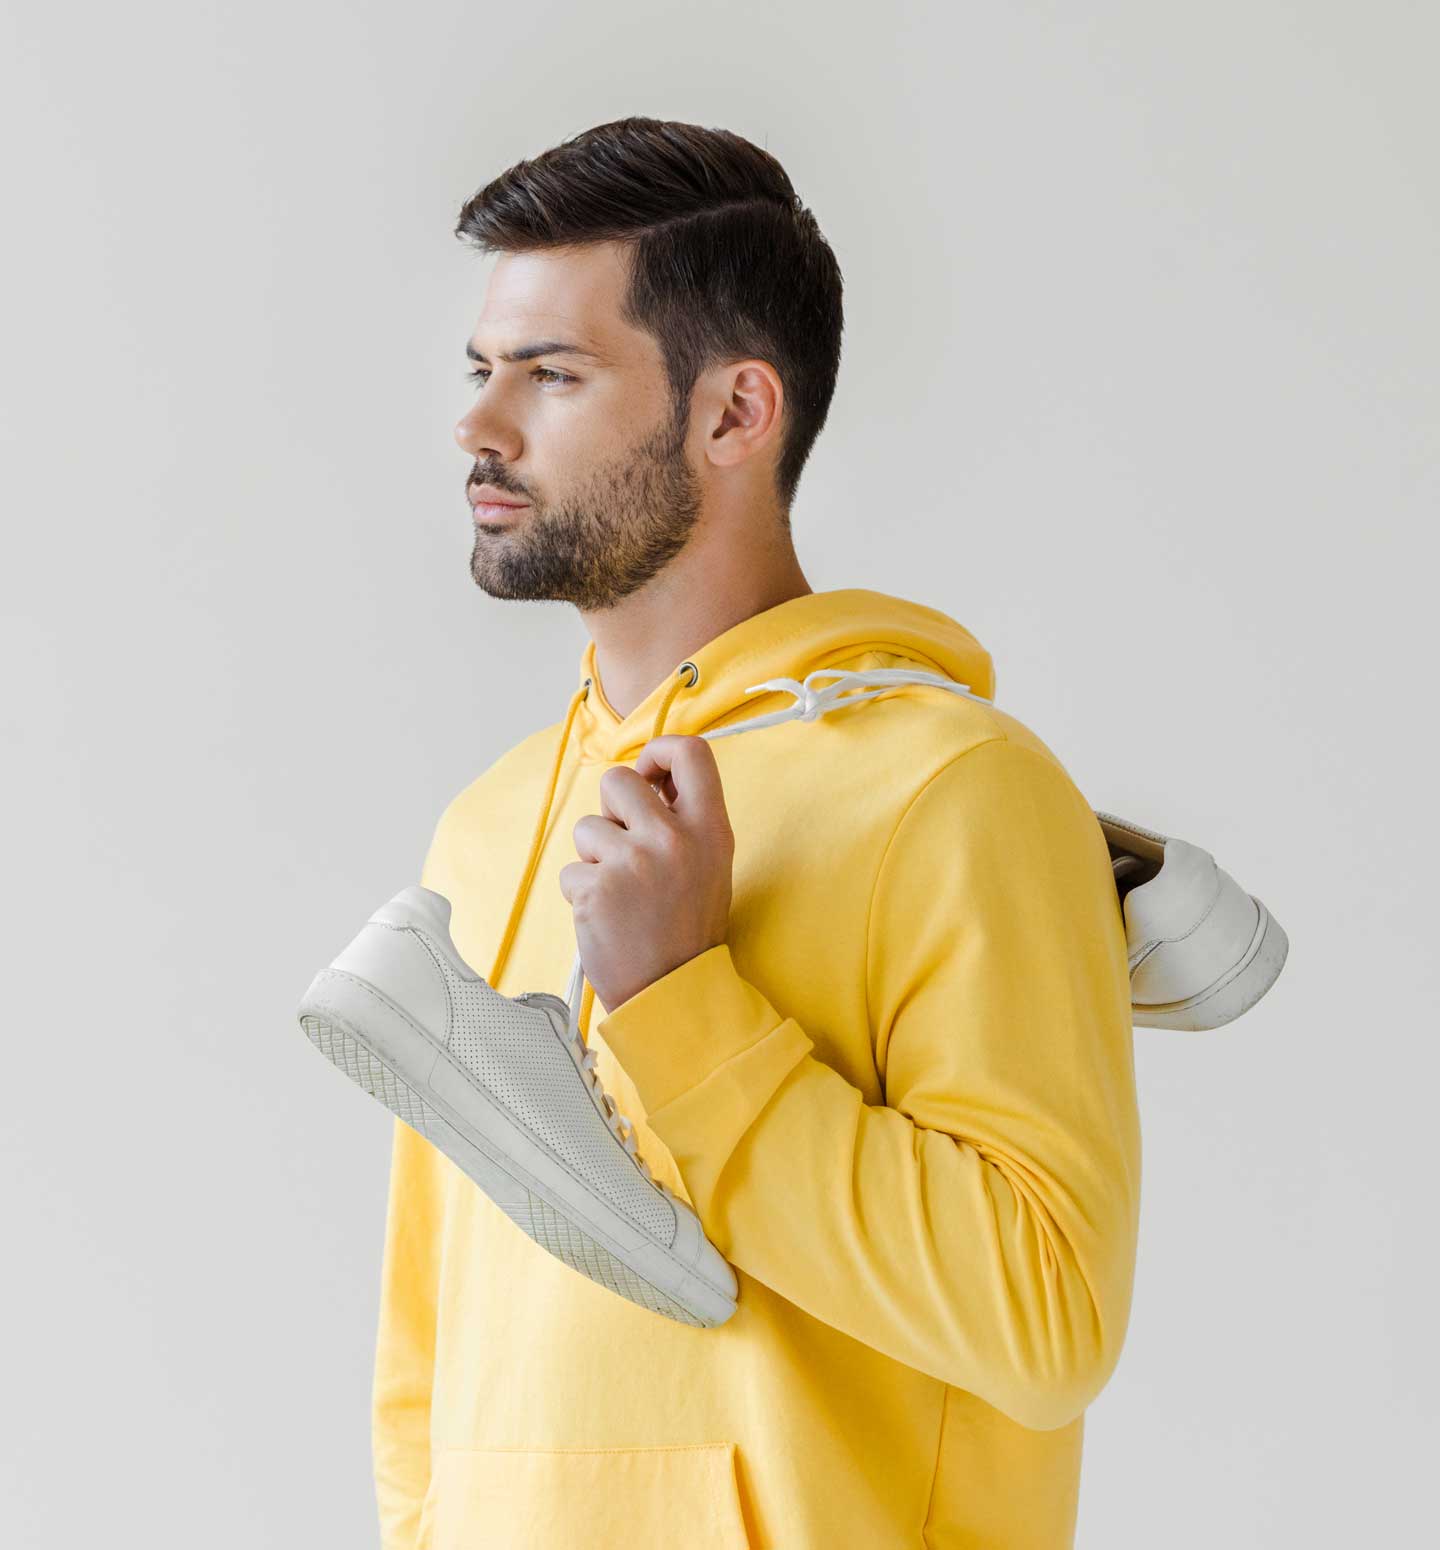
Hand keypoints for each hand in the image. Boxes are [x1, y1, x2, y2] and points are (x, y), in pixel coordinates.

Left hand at [557, 734, 734, 1014]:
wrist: (673, 994)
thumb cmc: (687, 930)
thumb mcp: (710, 865)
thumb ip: (685, 820)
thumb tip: (649, 778)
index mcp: (711, 829)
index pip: (690, 752)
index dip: (659, 752)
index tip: (648, 777)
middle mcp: (673, 838)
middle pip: (617, 780)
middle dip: (610, 810)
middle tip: (624, 846)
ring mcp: (632, 862)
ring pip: (587, 828)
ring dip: (594, 859)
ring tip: (621, 894)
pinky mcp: (595, 888)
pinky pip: (570, 870)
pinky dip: (581, 893)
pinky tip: (608, 917)